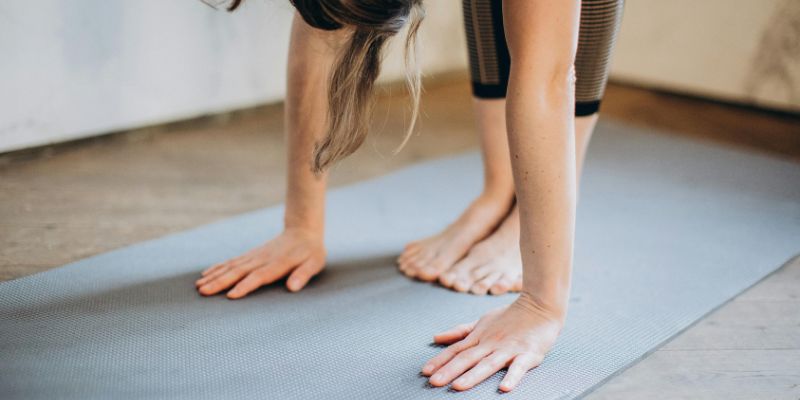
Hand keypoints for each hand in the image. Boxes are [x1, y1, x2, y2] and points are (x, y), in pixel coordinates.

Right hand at [195, 228, 325, 298]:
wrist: (302, 232)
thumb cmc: (310, 252)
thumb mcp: (314, 263)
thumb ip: (303, 275)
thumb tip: (293, 287)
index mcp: (277, 264)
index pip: (258, 276)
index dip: (245, 286)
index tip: (230, 295)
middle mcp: (261, 259)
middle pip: (238, 272)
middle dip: (220, 282)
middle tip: (203, 292)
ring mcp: (254, 256)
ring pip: (231, 266)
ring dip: (214, 276)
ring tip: (199, 286)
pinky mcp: (250, 255)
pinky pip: (231, 262)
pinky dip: (217, 267)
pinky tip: (205, 274)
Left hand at [421, 293, 563, 391]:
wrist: (540, 305)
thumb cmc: (510, 316)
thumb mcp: (481, 321)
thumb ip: (460, 331)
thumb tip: (436, 337)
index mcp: (479, 337)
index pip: (456, 350)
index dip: (440, 360)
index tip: (425, 371)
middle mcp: (491, 344)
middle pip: (467, 359)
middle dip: (450, 371)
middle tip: (434, 382)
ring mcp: (509, 349)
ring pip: (488, 364)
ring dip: (473, 375)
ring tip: (459, 386)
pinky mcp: (529, 354)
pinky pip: (519, 367)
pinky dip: (512, 376)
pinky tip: (504, 387)